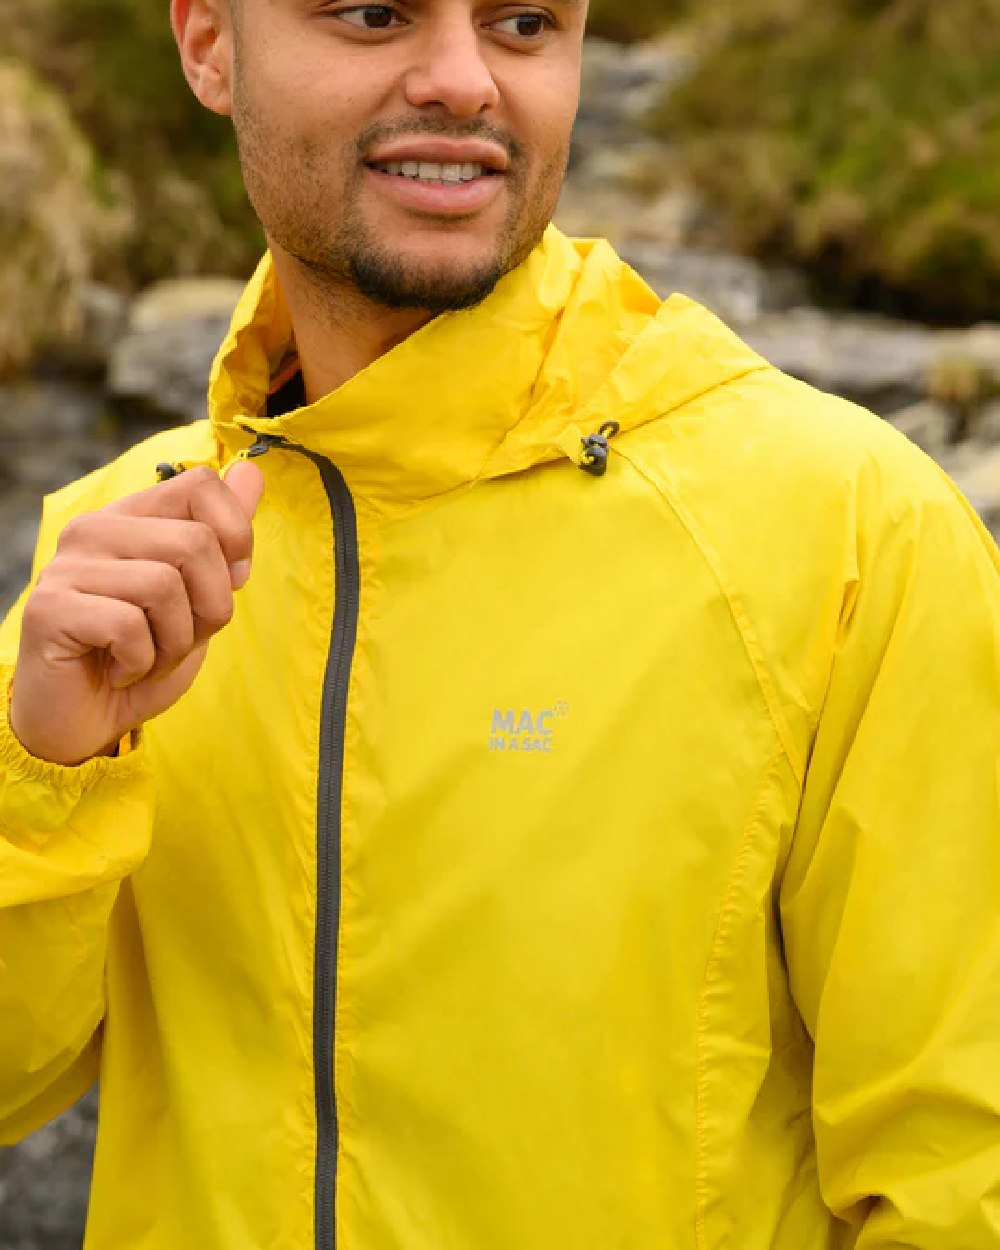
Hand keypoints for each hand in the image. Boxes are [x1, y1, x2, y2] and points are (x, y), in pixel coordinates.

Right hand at [9, 462, 264, 766]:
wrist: (82, 721)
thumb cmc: (141, 657)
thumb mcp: (198, 596)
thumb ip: (222, 537)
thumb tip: (253, 470)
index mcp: (132, 517)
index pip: (201, 485)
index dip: (235, 537)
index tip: (225, 582)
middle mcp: (95, 529)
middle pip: (196, 543)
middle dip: (209, 608)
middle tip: (177, 639)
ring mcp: (66, 566)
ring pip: (165, 586)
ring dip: (174, 643)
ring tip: (146, 657)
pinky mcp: (49, 608)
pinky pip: (128, 627)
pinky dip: (140, 662)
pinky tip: (118, 670)